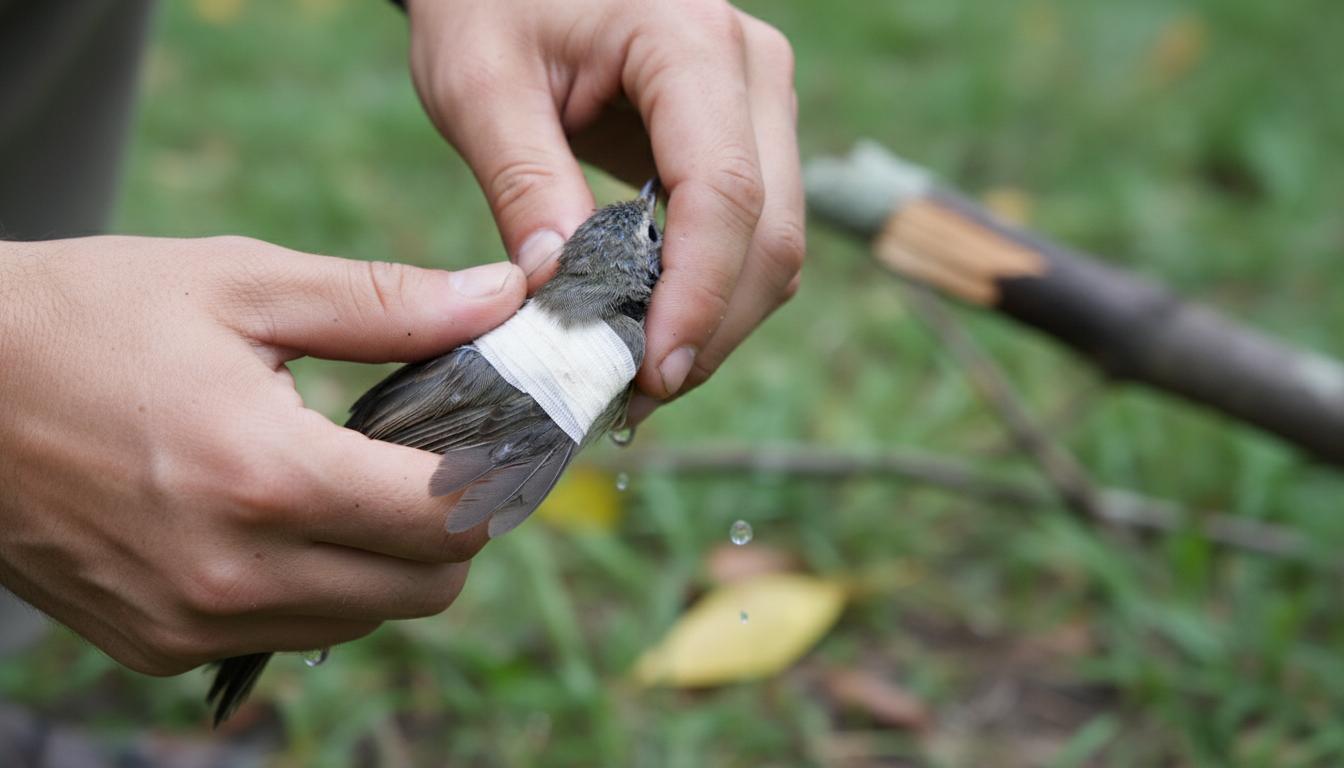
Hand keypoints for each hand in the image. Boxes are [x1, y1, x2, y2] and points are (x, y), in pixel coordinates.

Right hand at [0, 236, 524, 674]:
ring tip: (346, 479)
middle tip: (425, 458)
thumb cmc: (89, 317)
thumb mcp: (243, 284)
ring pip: (364, 619)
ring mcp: (191, 623)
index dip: (495, 477)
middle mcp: (233, 574)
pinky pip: (288, 634)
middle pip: (426, 589)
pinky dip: (314, 585)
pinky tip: (279, 517)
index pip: (448, 520)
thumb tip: (502, 298)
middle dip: (451, 526)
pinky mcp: (157, 645)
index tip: (498, 436)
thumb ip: (388, 304)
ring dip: (385, 560)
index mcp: (265, 475)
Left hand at [406, 0, 804, 416]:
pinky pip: (753, 235)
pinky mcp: (747, 136)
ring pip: (774, 244)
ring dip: (716, 321)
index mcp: (689, 40)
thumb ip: (522, 182)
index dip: (698, 296)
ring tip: (635, 377)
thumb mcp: (477, 82)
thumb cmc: (488, 0)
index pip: (724, 191)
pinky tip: (651, 331)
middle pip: (770, 231)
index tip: (650, 373)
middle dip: (711, 327)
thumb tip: (558, 296)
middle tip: (634, 397)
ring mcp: (760, 102)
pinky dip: (711, 293)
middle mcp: (751, 69)